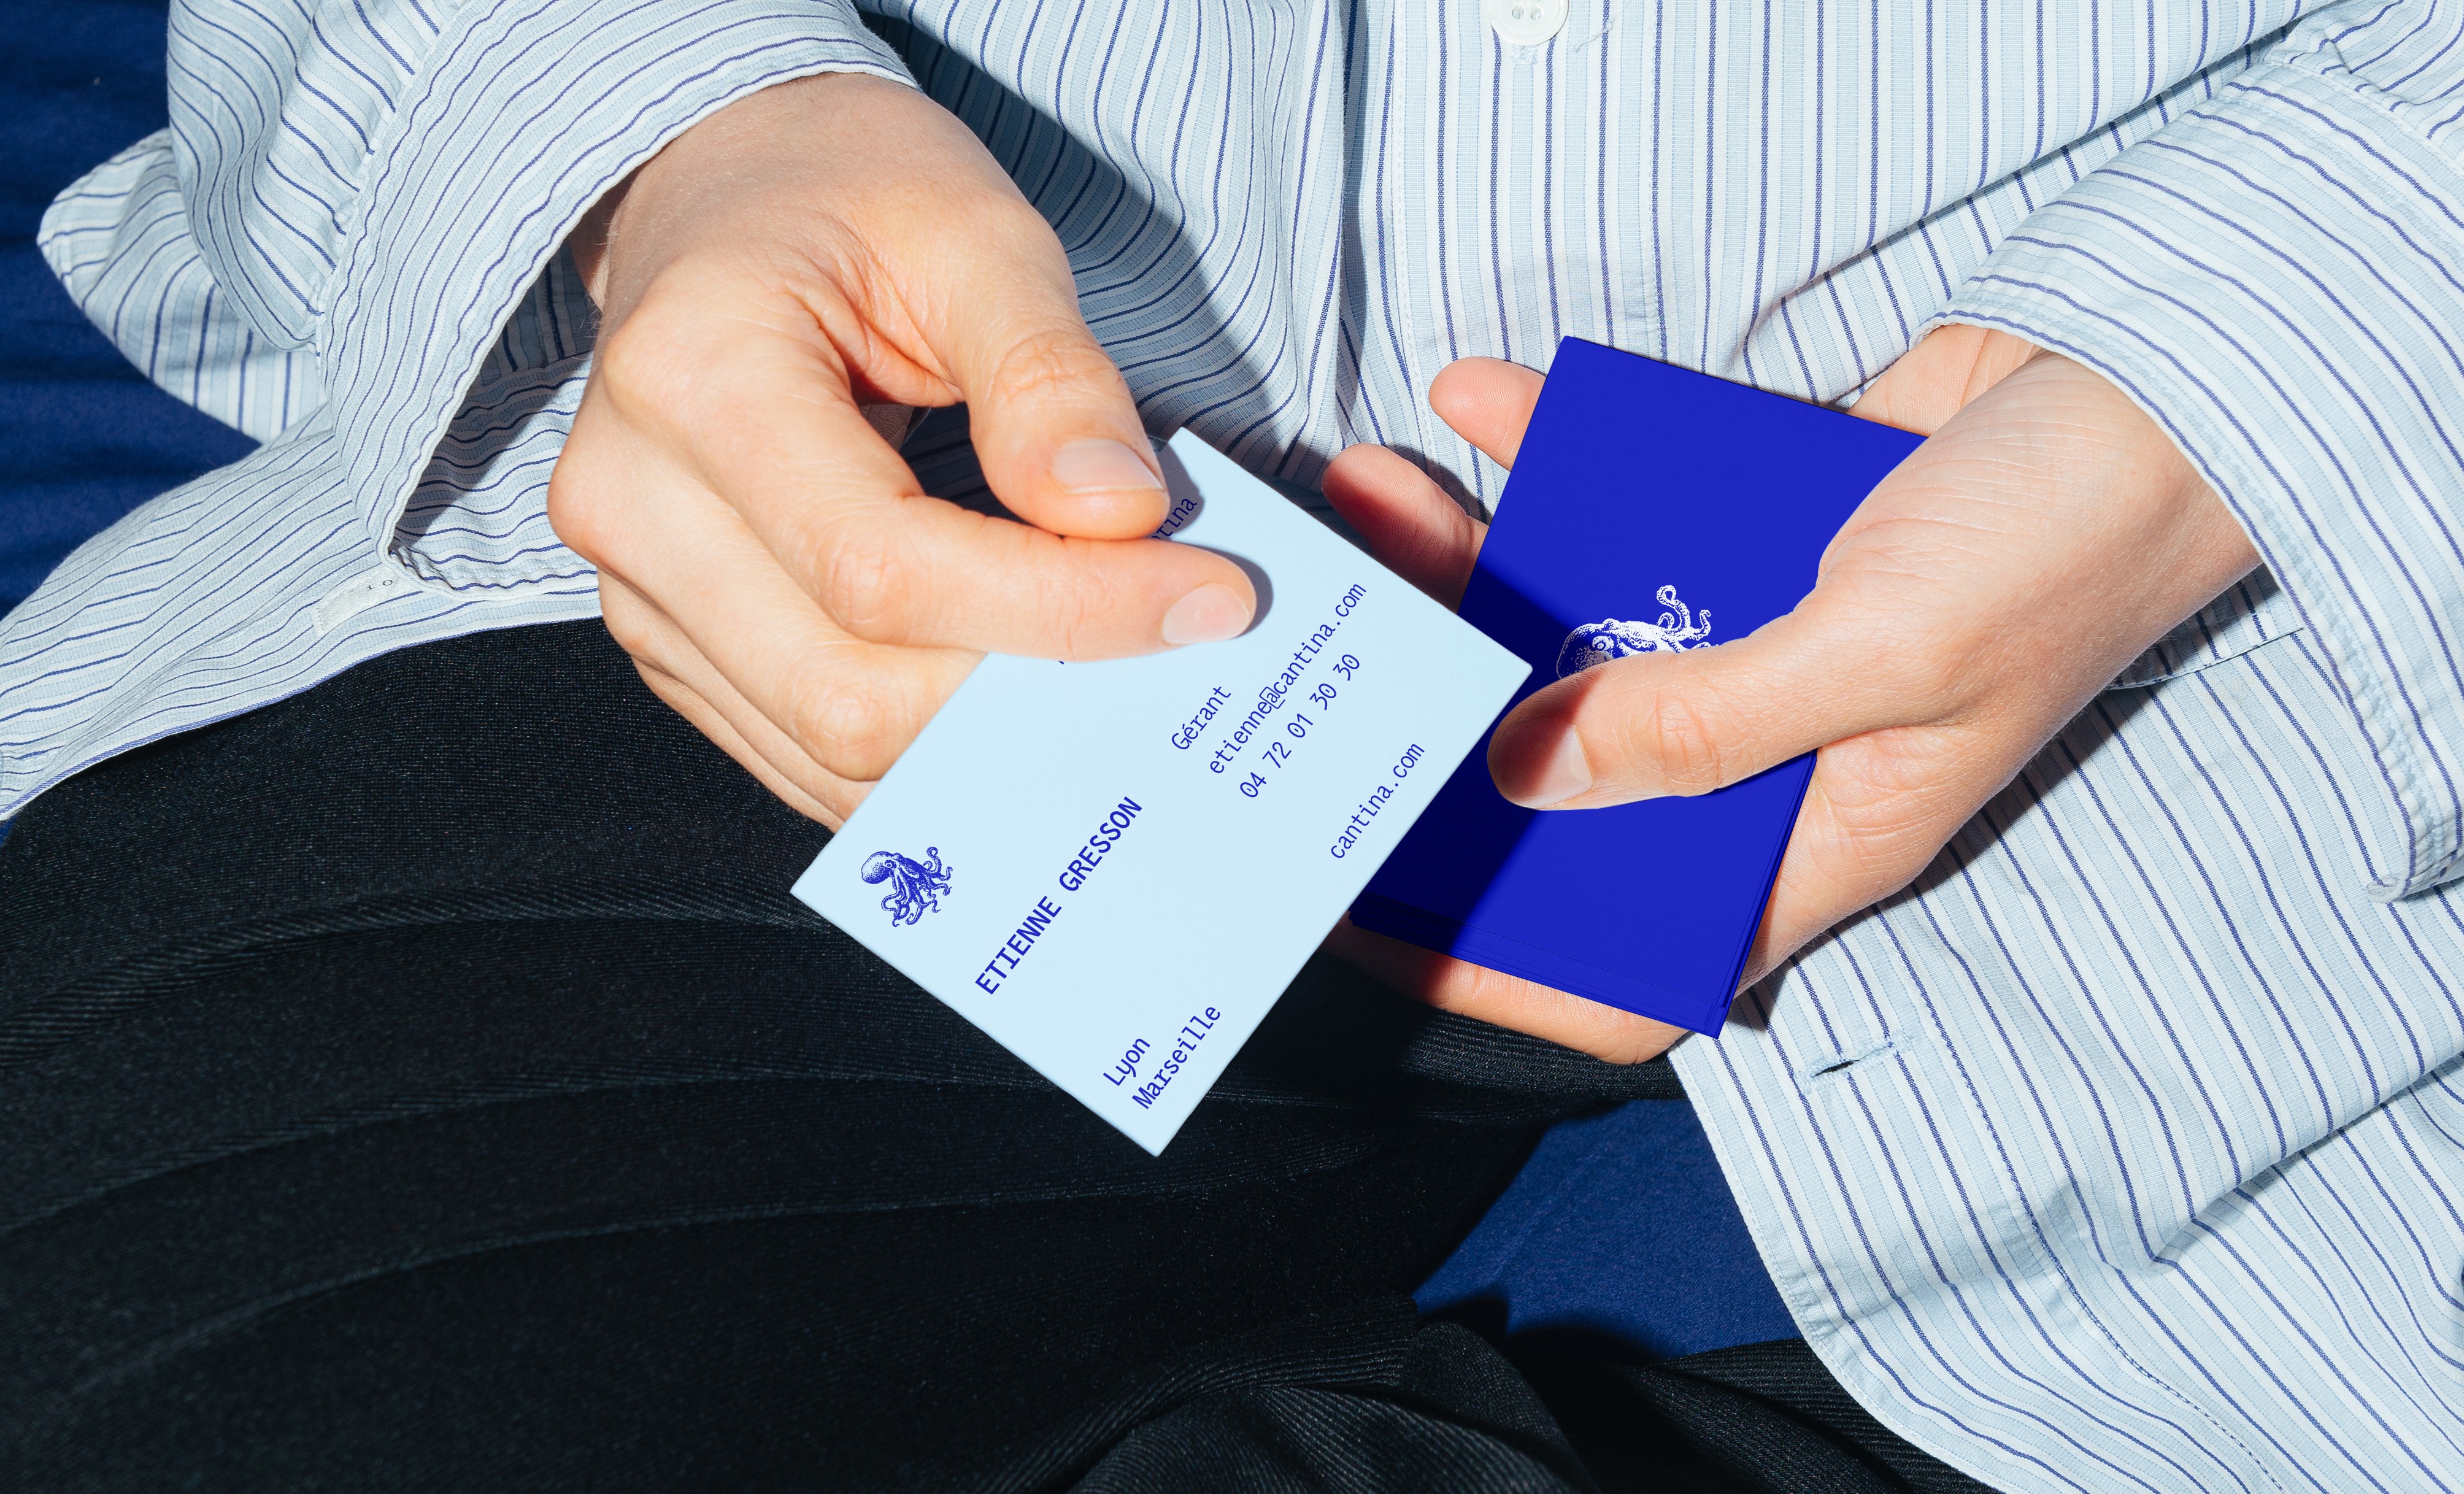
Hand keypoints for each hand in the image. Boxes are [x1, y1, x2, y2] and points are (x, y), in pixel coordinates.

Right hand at [548, 73, 1254, 825]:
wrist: (729, 194)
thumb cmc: (845, 195)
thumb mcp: (975, 232)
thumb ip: (1049, 377)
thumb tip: (1119, 517)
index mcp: (690, 376)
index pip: (886, 567)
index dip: (1059, 608)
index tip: (1202, 595)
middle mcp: (633, 504)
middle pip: (850, 692)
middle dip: (1033, 687)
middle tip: (1171, 634)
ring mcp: (641, 590)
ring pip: (832, 749)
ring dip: (991, 737)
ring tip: (1110, 664)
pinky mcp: (676, 642)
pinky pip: (809, 752)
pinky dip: (931, 748)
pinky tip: (1022, 688)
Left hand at [1322, 328, 2259, 1062]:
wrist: (2159, 380)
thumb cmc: (2065, 542)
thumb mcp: (1887, 656)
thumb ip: (1704, 720)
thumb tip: (1525, 771)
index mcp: (1811, 836)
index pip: (1627, 957)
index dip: (1497, 963)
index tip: (1367, 914)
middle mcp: (1760, 751)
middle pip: (1557, 776)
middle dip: (1436, 719)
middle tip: (1337, 650)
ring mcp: (1746, 635)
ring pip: (1564, 627)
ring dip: (1462, 565)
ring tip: (1373, 493)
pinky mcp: (1742, 527)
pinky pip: (1611, 503)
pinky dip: (1546, 451)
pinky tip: (1476, 395)